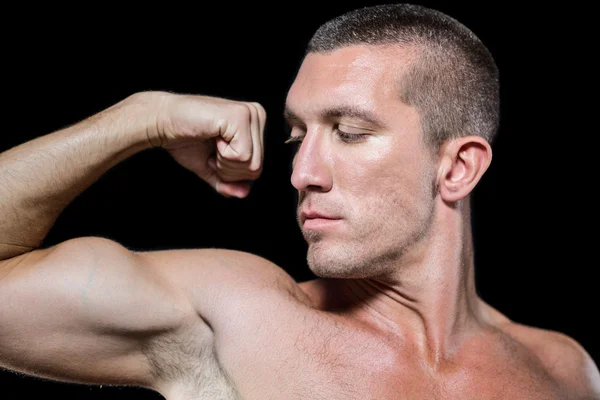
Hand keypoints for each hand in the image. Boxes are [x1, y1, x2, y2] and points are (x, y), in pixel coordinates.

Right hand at [145, 92, 265, 197]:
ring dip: (224, 162)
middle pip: (256, 168)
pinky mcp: (240, 116)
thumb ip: (229, 182)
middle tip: (211, 148)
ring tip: (212, 143)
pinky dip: (223, 155)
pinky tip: (212, 137)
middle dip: (227, 169)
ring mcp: (250, 113)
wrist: (162, 122)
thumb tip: (245, 193)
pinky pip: (242, 155)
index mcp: (254, 125)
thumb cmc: (185, 140)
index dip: (229, 171)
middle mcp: (257, 115)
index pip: (256, 168)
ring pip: (252, 164)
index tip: (213, 152)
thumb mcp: (211, 167)